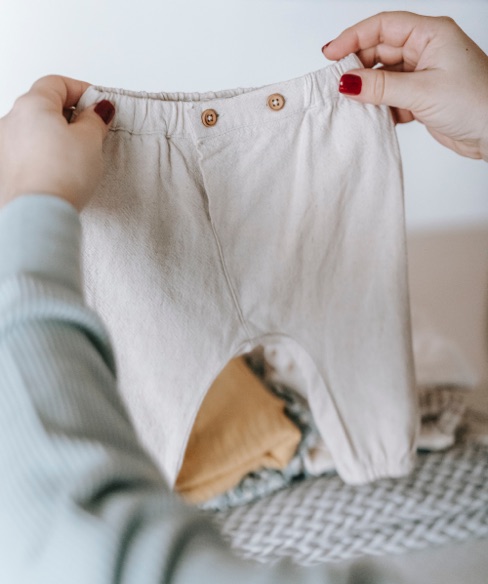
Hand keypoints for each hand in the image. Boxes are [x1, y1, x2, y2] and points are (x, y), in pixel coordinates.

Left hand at [0, 75, 114, 211]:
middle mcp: (10, 120)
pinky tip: (59, 172)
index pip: (57, 83)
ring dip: (55, 137)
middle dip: (69, 116)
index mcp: (31, 105)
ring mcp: (4, 146)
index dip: (82, 91)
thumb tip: (97, 110)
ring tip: (76, 158)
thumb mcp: (91, 140)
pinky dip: (43, 155)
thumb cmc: (61, 176)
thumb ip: (95, 119)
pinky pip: (27, 153)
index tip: (98, 106)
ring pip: (34, 131)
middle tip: (92, 133)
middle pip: (43, 106)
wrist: (39, 214)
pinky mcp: (4, 170)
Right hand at [322, 11, 487, 160]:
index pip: (383, 26)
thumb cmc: (476, 102)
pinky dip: (380, 107)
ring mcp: (423, 75)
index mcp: (431, 34)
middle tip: (337, 84)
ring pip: (383, 77)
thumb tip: (347, 82)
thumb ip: (381, 87)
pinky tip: (371, 116)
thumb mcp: (422, 91)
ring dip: (368, 91)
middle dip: (358, 66)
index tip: (331, 54)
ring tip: (351, 104)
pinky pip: (391, 98)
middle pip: (379, 51)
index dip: (353, 37)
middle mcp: (426, 50)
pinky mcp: (421, 98)